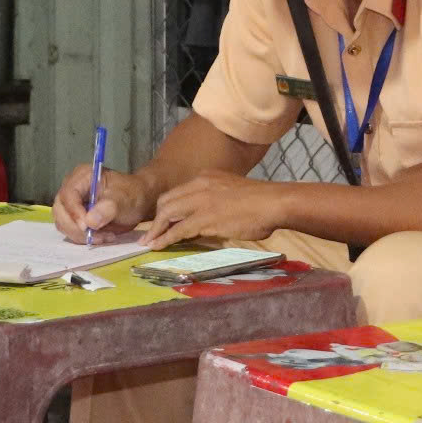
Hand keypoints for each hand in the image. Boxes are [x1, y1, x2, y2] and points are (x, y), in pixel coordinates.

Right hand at [52, 161, 155, 243]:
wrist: (138, 201)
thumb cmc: (132, 195)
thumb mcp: (124, 199)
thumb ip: (108, 208)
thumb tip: (89, 222)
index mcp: (82, 176)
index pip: (68, 194)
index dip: (74, 212)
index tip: (86, 227)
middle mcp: (71, 187)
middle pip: (60, 210)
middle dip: (76, 228)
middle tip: (97, 237)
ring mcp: (70, 203)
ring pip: (63, 223)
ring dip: (80, 235)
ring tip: (105, 236)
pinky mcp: (73, 216)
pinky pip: (70, 230)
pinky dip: (83, 238)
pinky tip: (102, 237)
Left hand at [141, 170, 288, 249]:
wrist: (274, 203)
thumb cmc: (262, 202)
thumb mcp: (233, 192)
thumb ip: (218, 200)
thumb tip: (212, 218)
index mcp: (206, 177)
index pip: (177, 192)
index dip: (166, 207)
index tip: (161, 220)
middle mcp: (199, 185)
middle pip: (166, 201)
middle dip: (155, 219)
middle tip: (150, 233)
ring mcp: (201, 201)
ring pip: (167, 214)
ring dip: (155, 230)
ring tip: (147, 243)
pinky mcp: (204, 218)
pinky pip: (177, 229)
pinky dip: (164, 238)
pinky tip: (157, 246)